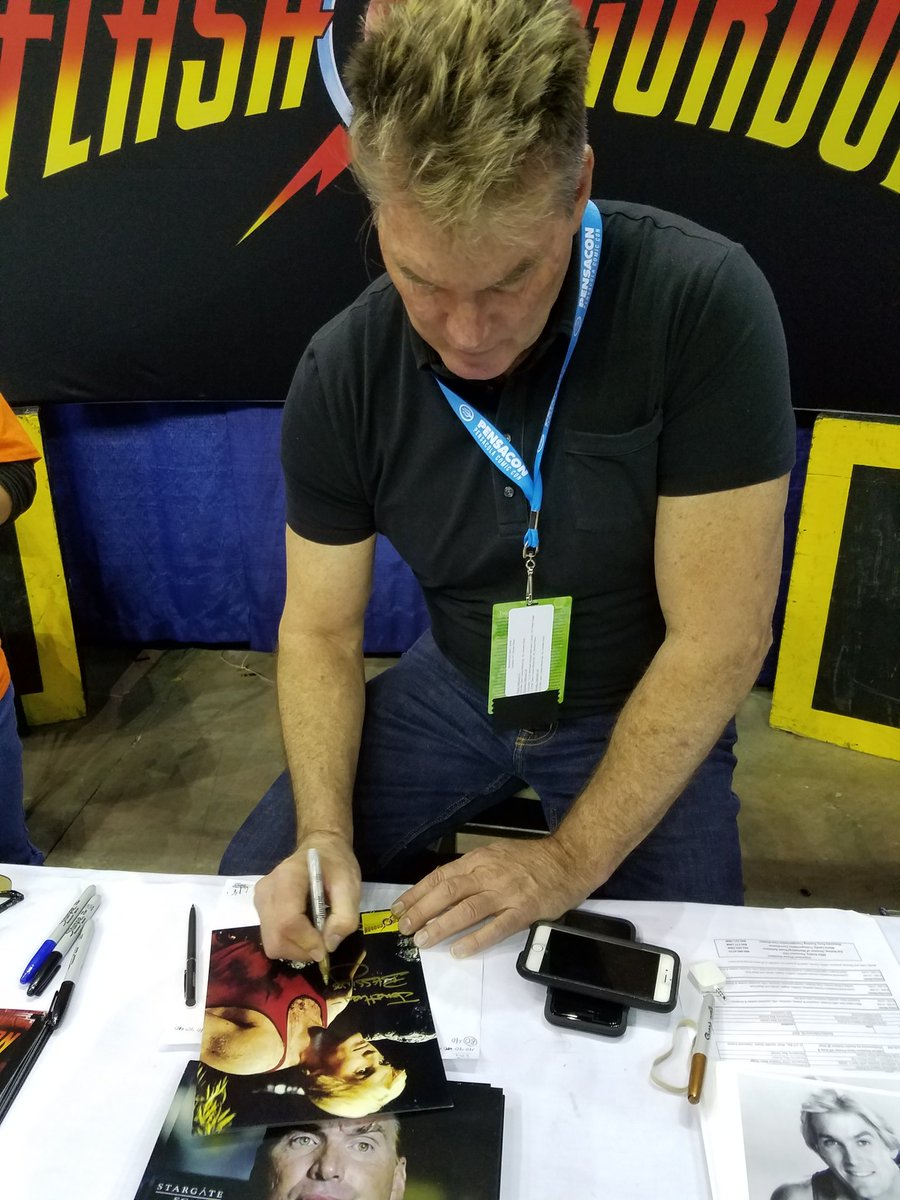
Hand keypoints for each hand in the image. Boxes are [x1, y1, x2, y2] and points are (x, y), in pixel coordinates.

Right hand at [255, 831, 360, 962]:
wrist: (320, 847)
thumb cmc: (335, 864)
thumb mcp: (350, 885)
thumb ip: (345, 916)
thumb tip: (329, 945)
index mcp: (287, 878)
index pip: (288, 922)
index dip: (307, 942)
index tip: (327, 947)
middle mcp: (267, 891)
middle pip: (276, 938)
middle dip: (302, 950)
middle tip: (323, 942)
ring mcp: (260, 900)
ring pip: (272, 943)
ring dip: (297, 948)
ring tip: (315, 932)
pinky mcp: (260, 908)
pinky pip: (272, 938)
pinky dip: (290, 942)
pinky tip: (305, 927)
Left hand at [392, 837, 593, 957]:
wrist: (569, 859)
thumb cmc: (531, 860)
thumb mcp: (496, 854)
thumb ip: (472, 869)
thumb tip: (442, 888)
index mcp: (479, 859)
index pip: (440, 876)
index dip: (417, 893)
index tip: (399, 909)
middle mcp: (489, 874)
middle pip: (448, 891)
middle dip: (422, 910)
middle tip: (404, 928)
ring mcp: (506, 893)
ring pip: (467, 910)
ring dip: (441, 925)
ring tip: (423, 940)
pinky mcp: (524, 911)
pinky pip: (496, 928)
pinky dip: (476, 940)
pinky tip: (459, 951)